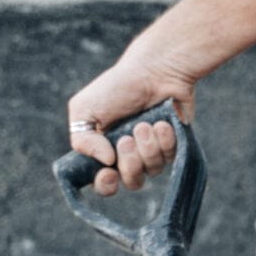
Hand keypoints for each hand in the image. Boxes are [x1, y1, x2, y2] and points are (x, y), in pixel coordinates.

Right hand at [66, 55, 197, 196]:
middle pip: (132, 182)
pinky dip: (164, 140)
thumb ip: (82, 140)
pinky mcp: (174, 144)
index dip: (106, 185)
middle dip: (129, 163)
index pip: (104, 183)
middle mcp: (129, 154)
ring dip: (147, 147)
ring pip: (152, 170)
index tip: (109, 173)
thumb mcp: (84, 109)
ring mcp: (153, 150)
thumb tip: (106, 162)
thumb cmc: (117, 87)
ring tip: (144, 124)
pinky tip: (161, 123)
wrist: (154, 70)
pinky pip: (171, 158)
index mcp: (104, 149)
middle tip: (127, 139)